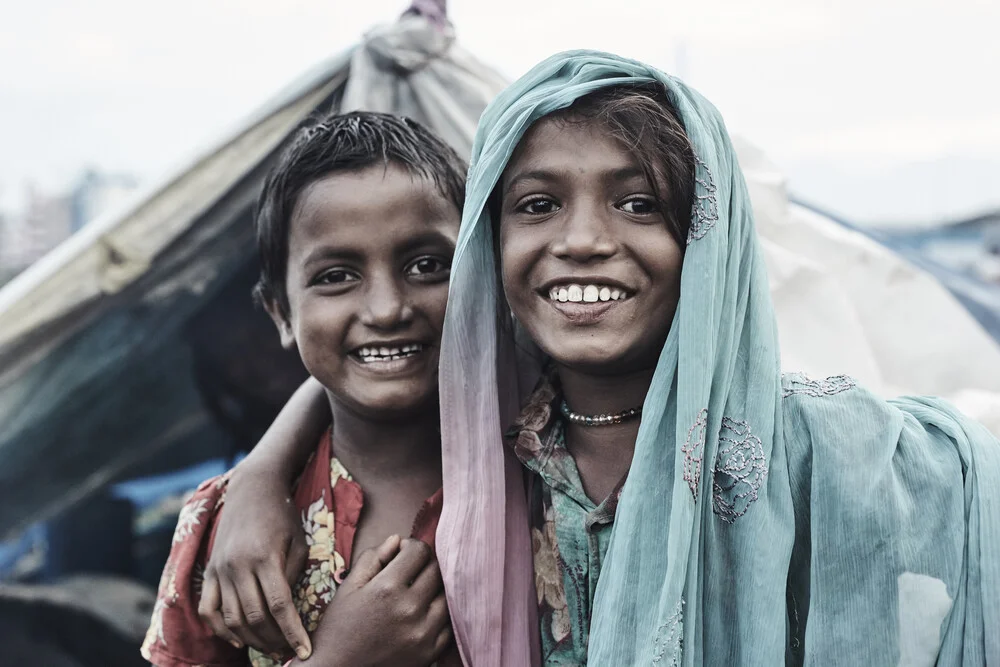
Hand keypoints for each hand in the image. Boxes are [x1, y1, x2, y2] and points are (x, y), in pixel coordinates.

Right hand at [197, 465, 310, 659]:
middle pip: (254, 616)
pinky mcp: (210, 570)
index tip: (305, 652)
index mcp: (265, 557)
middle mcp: (238, 566)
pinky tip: (238, 640)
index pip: (280, 606)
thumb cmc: (283, 515)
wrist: (252, 488)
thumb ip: (293, 576)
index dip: (293, 633)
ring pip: (231, 618)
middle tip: (289, 652)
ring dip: (251, 639)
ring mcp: (220, 569)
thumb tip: (286, 610)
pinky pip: (209, 609)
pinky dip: (220, 630)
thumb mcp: (299, 541)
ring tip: (270, 648)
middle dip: (274, 640)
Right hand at [297, 536, 450, 666]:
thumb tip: (397, 540)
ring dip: (434, 589)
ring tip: (416, 593)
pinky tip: (422, 614)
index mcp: (387, 589)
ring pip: (446, 595)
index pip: (419, 551)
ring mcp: (422, 633)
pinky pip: (449, 624)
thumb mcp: (349, 587)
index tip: (401, 555)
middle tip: (409, 572)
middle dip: (423, 565)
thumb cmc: (339, 627)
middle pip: (436, 570)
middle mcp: (409, 609)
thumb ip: (373, 558)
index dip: (410, 547)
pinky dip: (439, 615)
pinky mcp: (429, 653)